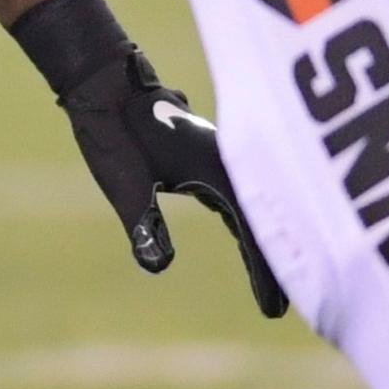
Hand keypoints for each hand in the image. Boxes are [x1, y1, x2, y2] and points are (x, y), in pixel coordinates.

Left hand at [13, 0, 286, 317]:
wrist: (105, 79)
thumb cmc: (115, 128)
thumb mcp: (125, 182)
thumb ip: (144, 221)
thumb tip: (157, 266)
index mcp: (218, 169)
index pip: (251, 233)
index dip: (263, 273)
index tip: (273, 309)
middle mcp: (229, 162)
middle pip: (264, 221)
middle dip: (276, 263)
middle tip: (284, 306)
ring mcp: (222, 157)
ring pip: (256, 206)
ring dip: (267, 240)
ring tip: (275, 278)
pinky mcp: (209, 155)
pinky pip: (242, 193)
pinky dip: (251, 220)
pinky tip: (249, 234)